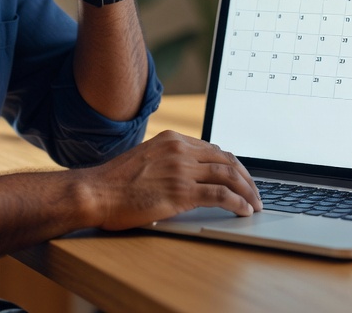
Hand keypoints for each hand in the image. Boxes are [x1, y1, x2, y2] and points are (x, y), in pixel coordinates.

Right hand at [81, 130, 262, 229]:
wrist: (95, 192)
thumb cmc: (115, 182)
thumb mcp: (145, 159)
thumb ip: (168, 161)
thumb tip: (190, 175)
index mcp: (172, 140)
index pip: (214, 149)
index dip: (234, 165)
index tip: (243, 178)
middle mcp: (180, 150)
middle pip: (227, 160)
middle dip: (247, 178)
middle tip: (256, 193)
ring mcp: (181, 170)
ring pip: (228, 176)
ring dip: (248, 192)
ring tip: (255, 204)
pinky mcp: (180, 192)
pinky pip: (220, 195)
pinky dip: (238, 202)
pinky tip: (244, 211)